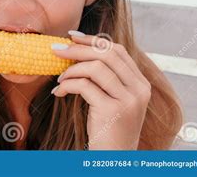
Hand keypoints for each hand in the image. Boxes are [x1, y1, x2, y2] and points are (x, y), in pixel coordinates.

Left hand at [51, 31, 150, 149]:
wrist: (114, 159)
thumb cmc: (108, 128)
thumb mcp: (112, 98)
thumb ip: (104, 77)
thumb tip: (76, 49)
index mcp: (140, 83)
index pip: (117, 50)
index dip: (93, 40)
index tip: (71, 37)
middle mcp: (139, 89)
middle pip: (106, 54)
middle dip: (77, 49)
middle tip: (56, 50)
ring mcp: (129, 100)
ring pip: (95, 68)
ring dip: (70, 70)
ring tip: (59, 78)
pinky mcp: (113, 111)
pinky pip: (84, 86)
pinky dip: (67, 85)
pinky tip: (59, 92)